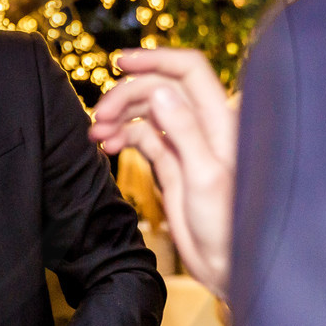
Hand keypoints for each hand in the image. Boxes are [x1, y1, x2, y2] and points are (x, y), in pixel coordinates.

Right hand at [90, 47, 236, 296]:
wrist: (227, 266)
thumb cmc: (229, 227)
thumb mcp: (205, 177)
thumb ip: (183, 131)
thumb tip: (159, 92)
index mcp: (220, 121)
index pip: (188, 70)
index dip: (156, 59)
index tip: (120, 63)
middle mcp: (204, 126)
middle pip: (160, 88)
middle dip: (126, 95)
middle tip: (98, 116)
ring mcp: (186, 143)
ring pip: (148, 111)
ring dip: (119, 116)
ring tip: (96, 134)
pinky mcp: (173, 163)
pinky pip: (143, 136)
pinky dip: (122, 135)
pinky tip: (107, 145)